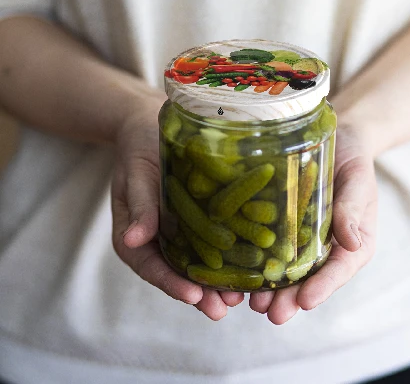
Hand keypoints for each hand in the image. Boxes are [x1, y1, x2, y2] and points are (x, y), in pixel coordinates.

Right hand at [111, 96, 243, 319]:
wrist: (151, 128)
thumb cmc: (138, 147)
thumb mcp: (135, 172)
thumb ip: (138, 205)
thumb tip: (132, 240)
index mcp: (135, 234)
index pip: (150, 266)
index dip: (171, 283)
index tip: (193, 297)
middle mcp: (159, 238)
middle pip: (177, 273)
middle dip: (200, 294)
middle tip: (222, 309)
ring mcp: (181, 230)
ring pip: (197, 264)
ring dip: (216, 283)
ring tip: (239, 298)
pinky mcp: (200, 218)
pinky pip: (213, 241)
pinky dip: (227, 256)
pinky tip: (249, 265)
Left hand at [249, 122, 377, 323]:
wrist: (336, 140)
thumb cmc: (353, 161)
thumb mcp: (358, 182)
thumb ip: (354, 209)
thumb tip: (353, 243)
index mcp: (351, 243)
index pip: (340, 269)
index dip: (324, 287)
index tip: (307, 301)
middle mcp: (325, 246)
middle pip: (310, 278)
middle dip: (291, 298)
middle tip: (273, 313)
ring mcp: (301, 238)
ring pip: (287, 269)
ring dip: (270, 288)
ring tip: (253, 303)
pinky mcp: (281, 225)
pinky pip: (269, 245)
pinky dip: (255, 261)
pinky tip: (238, 273)